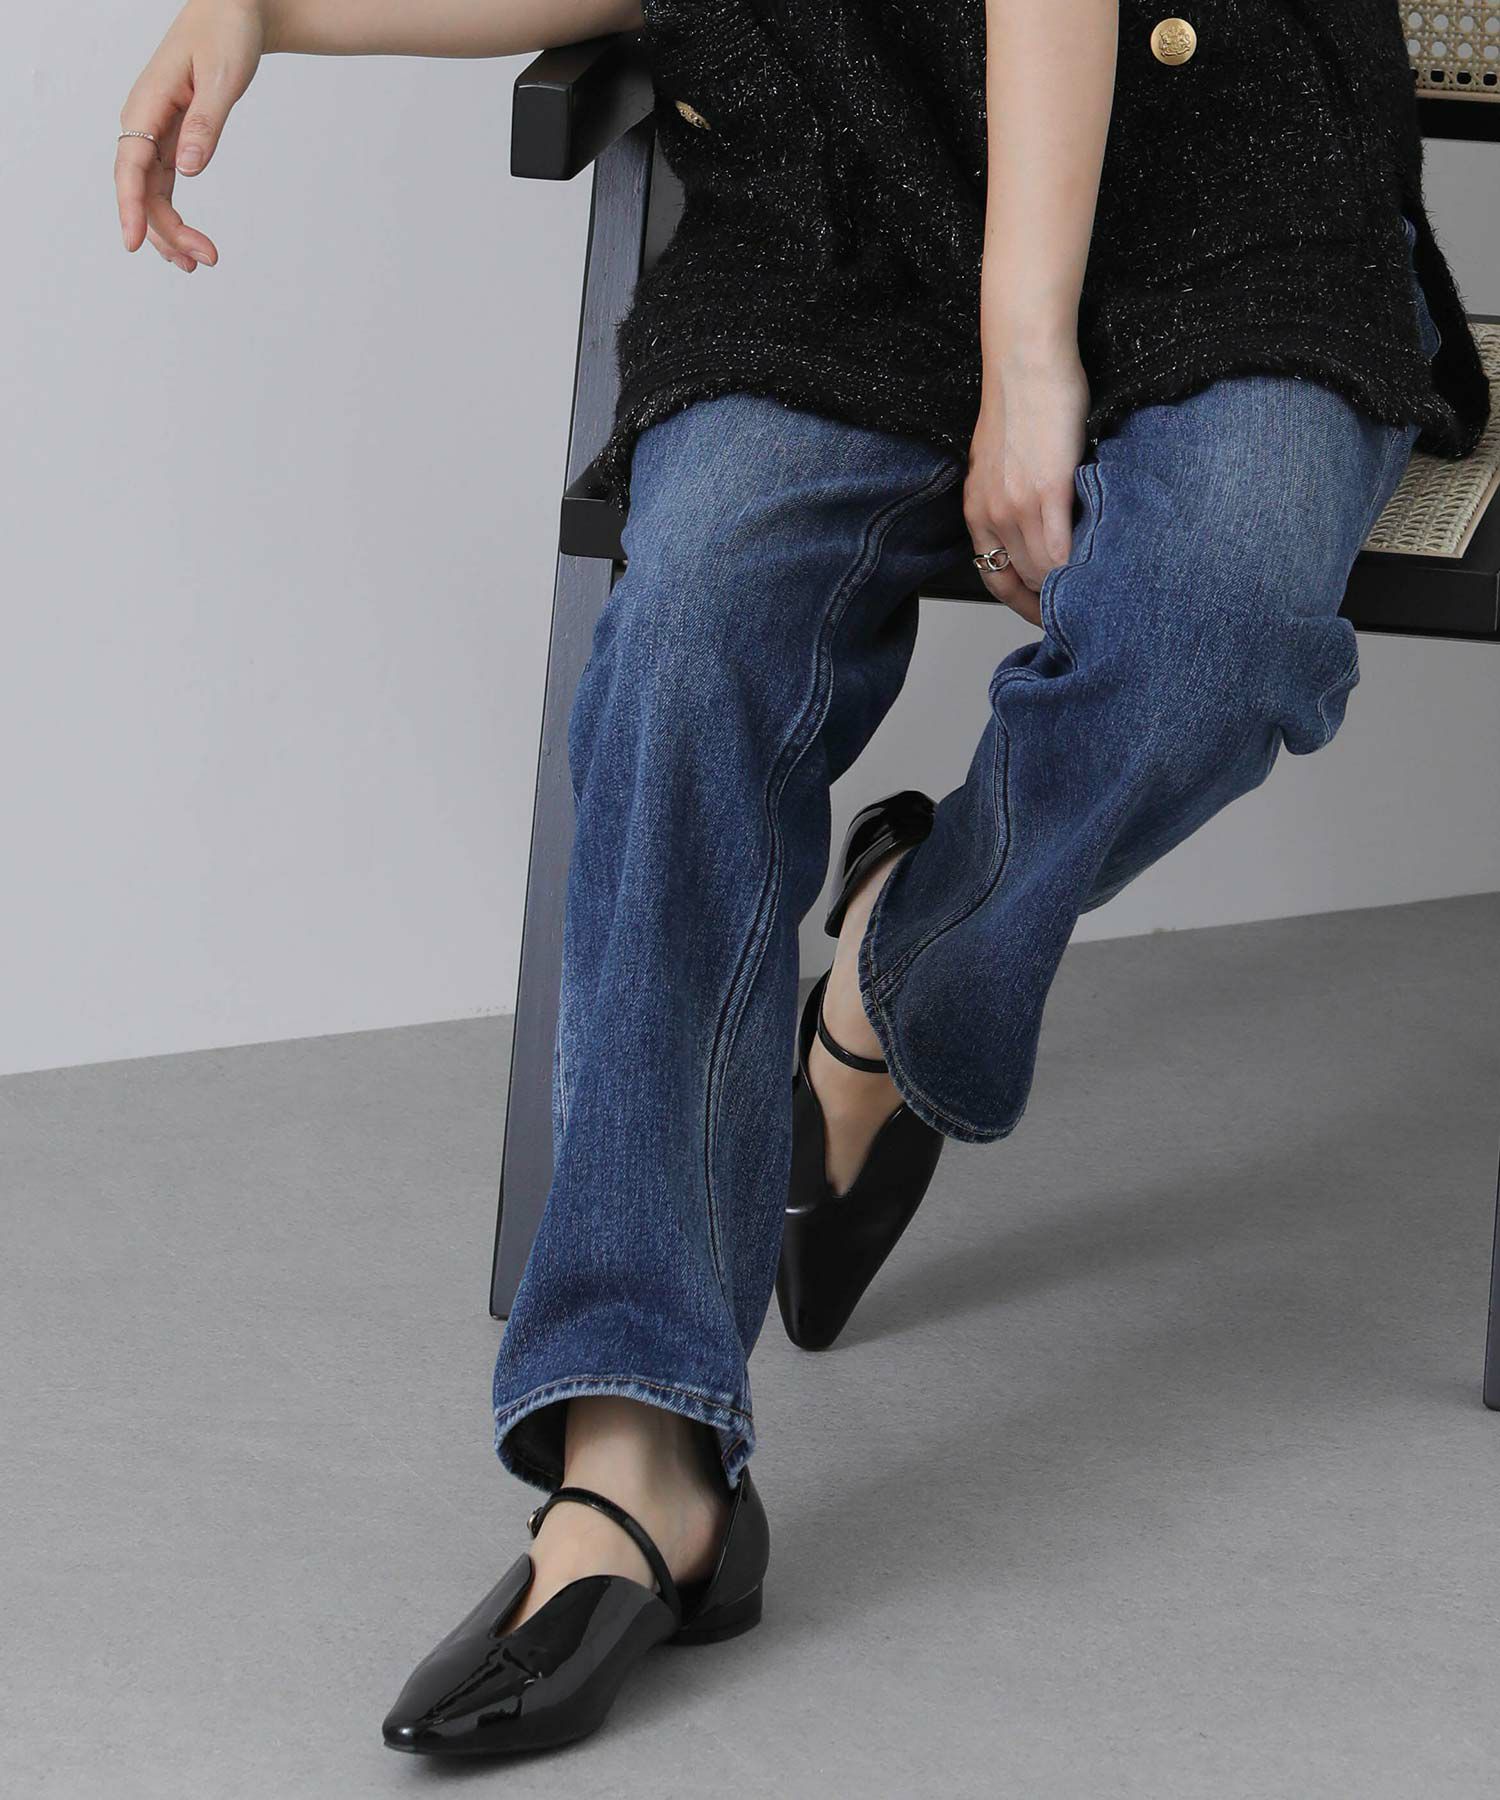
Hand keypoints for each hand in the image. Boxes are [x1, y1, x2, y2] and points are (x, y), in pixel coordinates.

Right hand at [115, 0, 269, 270]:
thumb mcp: (221, 77)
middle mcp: (145, 120)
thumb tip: (189, 168)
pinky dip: (174, 215)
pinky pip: (163, 184)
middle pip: (141, 187)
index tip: (134, 242)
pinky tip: (188, 242)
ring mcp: (156, 132)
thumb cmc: (225, 34)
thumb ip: (206, 124)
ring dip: (171, 230)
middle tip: (204, 260)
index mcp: (148, 103)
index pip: (131, 164)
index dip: (131, 206)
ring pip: (151, 192)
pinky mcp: (172, 139)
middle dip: (166, 229)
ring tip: (199, 262)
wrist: (232, 13)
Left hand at [965, 340, 1091, 627]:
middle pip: (1023, 581)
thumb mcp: (1002, 462)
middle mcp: (991, 514)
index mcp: (977, 510)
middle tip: (1082, 613)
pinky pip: (1061, 549)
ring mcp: (1016, 506)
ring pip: (1043, 571)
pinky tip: (1099, 570)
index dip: (1022, 604)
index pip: (995, 578)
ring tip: (1096, 595)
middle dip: (1050, 602)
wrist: (1027, 360)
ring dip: (1069, 588)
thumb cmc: (1022, 401)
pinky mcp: (1047, 490)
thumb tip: (1044, 530)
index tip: (1046, 615)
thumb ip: (1014, 499)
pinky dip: (1079, 567)